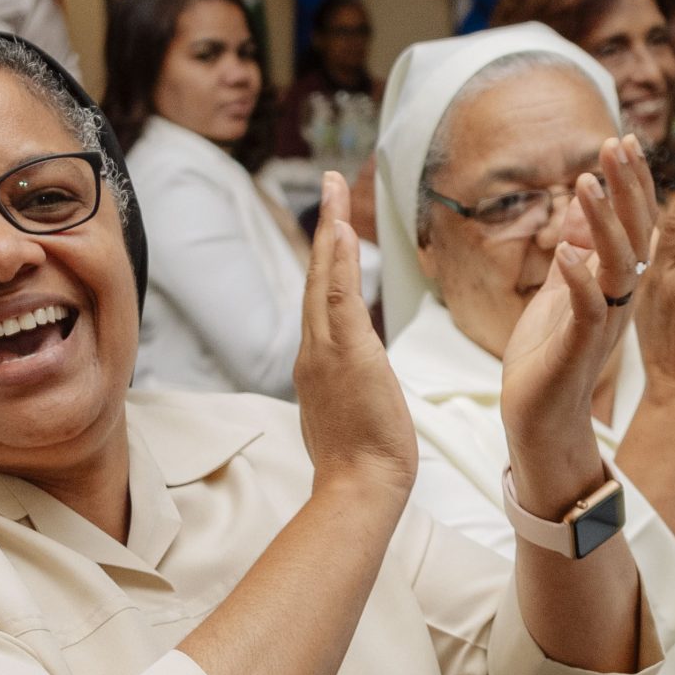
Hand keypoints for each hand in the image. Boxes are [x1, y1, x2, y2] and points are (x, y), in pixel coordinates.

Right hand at [293, 170, 415, 499]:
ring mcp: (325, 351)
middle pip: (314, 277)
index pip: (319, 301)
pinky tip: (343, 229)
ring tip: (335, 187)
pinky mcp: (345, 354)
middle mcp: (313, 351)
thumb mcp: (353, 416)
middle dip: (323, 228)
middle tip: (329, 184)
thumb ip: (350, 389)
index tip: (333, 225)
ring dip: (330, 229)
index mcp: (316, 365)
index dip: (324, 260)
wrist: (359, 489)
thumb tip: (357, 381)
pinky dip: (338, 262)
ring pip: (323, 277)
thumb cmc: (362, 464)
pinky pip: (339, 297)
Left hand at [500, 132, 652, 509]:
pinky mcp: (580, 346)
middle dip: (627, 186)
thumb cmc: (548, 361)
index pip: (632, 224)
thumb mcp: (560, 294)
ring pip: (615, 263)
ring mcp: (602, 321)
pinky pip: (587, 307)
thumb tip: (577, 208)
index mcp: (614, 285)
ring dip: (602, 221)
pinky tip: (564, 249)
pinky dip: (577, 278)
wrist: (541, 422)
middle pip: (635, 233)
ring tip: (587, 182)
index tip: (625, 140)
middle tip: (618, 142)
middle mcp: (618, 299)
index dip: (631, 182)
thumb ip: (574, 252)